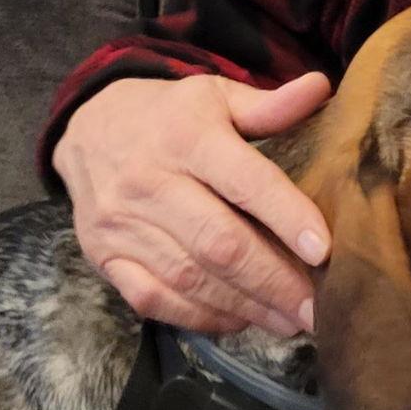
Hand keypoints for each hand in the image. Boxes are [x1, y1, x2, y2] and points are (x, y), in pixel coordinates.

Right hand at [52, 71, 332, 335]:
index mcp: (186, 136)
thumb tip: (321, 88)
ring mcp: (122, 225)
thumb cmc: (167, 118)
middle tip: (317, 310)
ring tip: (290, 321)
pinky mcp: (105, 257)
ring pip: (190, 278)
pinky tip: (239, 320)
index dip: (286, 216)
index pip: (244, 181)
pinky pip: (155, 299)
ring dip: (246, 306)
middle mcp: (149, 182)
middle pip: (219, 243)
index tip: (325, 251)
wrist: (86, 131)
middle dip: (274, 281)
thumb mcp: (213, 96)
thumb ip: (267, 104)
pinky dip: (201, 316)